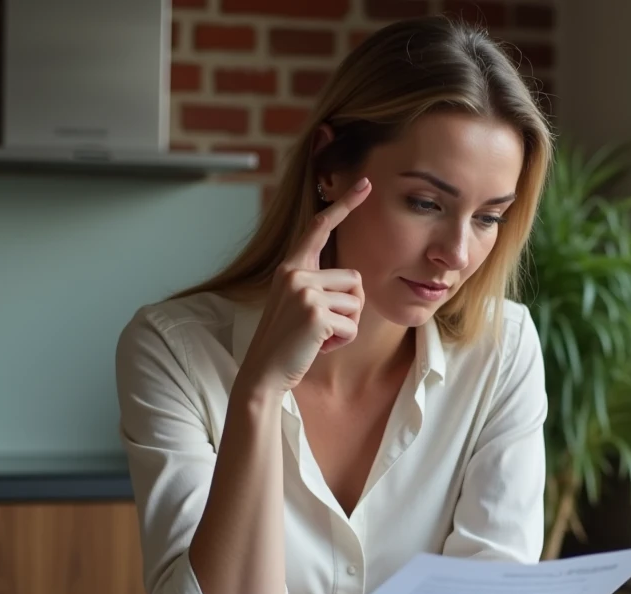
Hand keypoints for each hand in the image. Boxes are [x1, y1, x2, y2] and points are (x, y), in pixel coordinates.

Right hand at [238, 177, 372, 392]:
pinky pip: (352, 326)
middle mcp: (295, 272)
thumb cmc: (287, 341)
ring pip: (357, 303)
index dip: (345, 205)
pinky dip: (342, 341)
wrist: (264, 371)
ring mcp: (304, 291)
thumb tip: (354, 280)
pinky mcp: (315, 313)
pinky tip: (319, 346)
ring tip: (318, 336)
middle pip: (355, 279)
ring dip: (347, 327)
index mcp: (291, 266)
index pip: (320, 228)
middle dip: (349, 308)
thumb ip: (317, 284)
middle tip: (321, 326)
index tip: (365, 184)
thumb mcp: (298, 303)